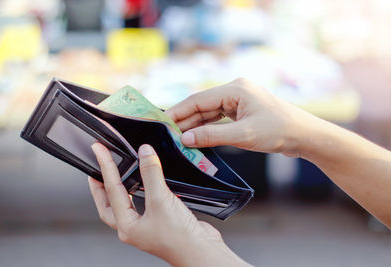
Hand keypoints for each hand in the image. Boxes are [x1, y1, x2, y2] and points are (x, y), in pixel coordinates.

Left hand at [89, 143, 249, 266]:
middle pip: (108, 204)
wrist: (201, 251)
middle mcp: (134, 228)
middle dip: (100, 187)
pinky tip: (146, 184)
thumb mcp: (161, 200)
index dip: (105, 166)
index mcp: (127, 225)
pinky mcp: (160, 222)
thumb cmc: (179, 238)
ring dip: (119, 190)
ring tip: (115, 176)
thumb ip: (151, 174)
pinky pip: (144, 203)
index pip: (111, 189)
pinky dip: (140, 191)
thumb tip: (144, 153)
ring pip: (126, 205)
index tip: (100, 150)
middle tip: (95, 171)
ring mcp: (146, 226)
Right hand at [166, 78, 316, 156]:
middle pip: (202, 105)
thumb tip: (185, 139)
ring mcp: (238, 101)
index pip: (199, 99)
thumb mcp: (243, 136)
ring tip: (177, 137)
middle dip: (185, 120)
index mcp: (235, 89)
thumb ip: (212, 136)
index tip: (162, 122)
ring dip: (195, 125)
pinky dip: (207, 127)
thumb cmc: (279, 132)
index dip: (179, 111)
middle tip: (167, 134)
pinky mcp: (242, 111)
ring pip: (209, 112)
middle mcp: (235, 91)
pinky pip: (218, 118)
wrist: (305, 136)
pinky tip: (195, 136)